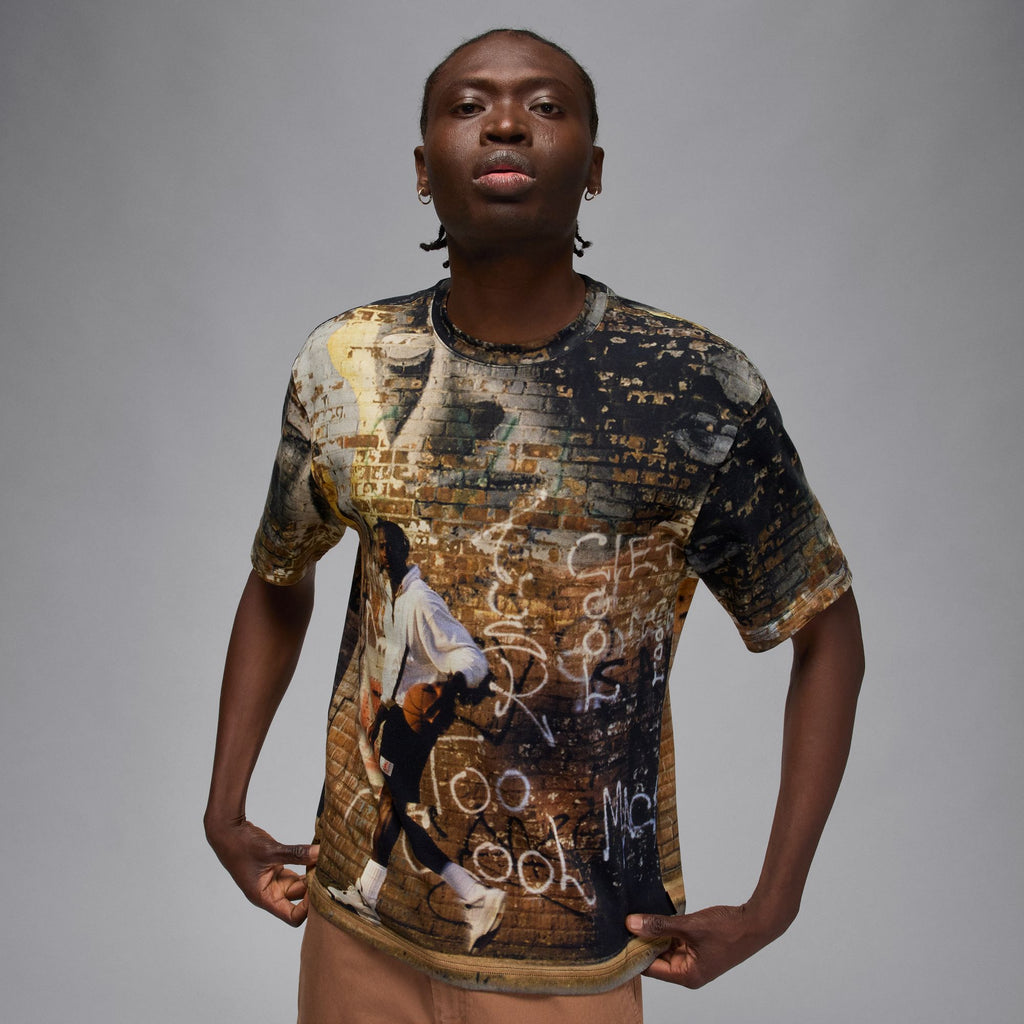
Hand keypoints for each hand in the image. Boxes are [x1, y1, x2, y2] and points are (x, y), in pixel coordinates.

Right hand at [207, 817, 318, 926]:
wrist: (228, 831)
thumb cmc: (241, 845)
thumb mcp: (271, 850)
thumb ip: (296, 853)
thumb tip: (320, 853)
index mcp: (265, 897)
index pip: (292, 916)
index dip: (308, 908)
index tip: (318, 889)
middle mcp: (270, 892)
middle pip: (299, 900)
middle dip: (314, 889)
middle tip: (328, 873)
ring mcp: (273, 881)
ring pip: (299, 885)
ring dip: (312, 876)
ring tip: (326, 864)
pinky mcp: (276, 869)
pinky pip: (296, 872)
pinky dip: (306, 865)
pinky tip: (317, 856)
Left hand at [626, 903, 782, 988]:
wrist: (756, 922)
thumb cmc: (728, 930)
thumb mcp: (689, 926)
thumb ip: (659, 925)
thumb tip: (632, 924)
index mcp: (687, 975)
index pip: (650, 968)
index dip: (634, 952)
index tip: (619, 936)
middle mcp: (689, 971)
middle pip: (656, 958)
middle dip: (642, 941)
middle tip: (624, 922)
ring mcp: (694, 959)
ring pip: (664, 947)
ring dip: (654, 933)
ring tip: (637, 916)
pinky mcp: (698, 947)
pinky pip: (675, 940)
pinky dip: (666, 929)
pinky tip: (655, 915)